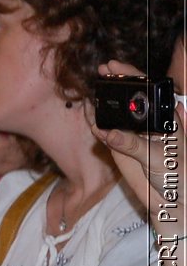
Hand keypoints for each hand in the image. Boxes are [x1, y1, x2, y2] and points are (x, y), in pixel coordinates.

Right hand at [89, 59, 181, 218]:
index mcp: (162, 117)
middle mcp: (145, 123)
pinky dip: (95, 126)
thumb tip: (107, 133)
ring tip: (90, 95)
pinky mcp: (118, 149)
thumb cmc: (176, 174)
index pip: (145, 90)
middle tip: (99, 73)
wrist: (170, 199)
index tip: (114, 67)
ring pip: (112, 116)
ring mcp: (131, 135)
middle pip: (126, 99)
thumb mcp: (157, 157)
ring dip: (100, 105)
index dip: (130, 76)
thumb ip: (132, 145)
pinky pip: (104, 135)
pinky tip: (89, 119)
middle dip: (112, 85)